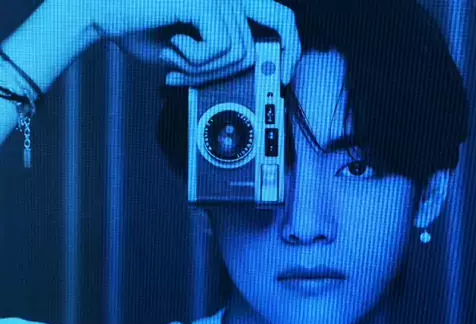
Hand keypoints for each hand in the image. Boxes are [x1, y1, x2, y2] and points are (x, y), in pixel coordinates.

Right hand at [88, 0, 301, 85]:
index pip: (279, 19)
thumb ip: (216, 60)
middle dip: (223, 75)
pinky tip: (173, 47)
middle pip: (254, 48)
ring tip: (174, 59)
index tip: (284, 76)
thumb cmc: (139, 30)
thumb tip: (242, 80)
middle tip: (187, 77)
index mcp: (227, 4)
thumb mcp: (187, 54)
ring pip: (237, 54)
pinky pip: (220, 49)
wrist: (101, 13)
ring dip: (203, 70)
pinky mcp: (203, 0)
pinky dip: (195, 61)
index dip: (290, 48)